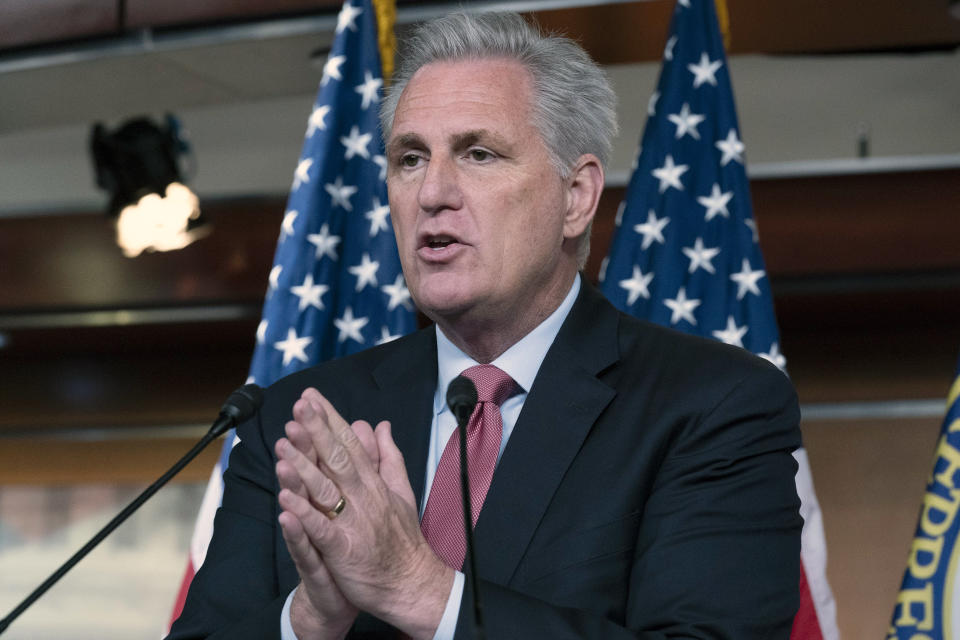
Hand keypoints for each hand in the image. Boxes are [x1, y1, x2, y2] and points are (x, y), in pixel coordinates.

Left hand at [277, 389, 453, 638]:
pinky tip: (286, 500)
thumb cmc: (402, 541)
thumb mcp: (400, 491)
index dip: (330, 420)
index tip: (312, 398)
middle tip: (298, 407)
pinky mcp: (344, 550)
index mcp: (374, 483)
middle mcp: (364, 497)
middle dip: (317, 431)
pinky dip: (304, 515)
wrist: (412, 584)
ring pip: (326, 489)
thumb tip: (380, 425)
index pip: (351, 444)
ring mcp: (354, 523)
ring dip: (304, 466)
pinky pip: (322, 530)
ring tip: (283, 444)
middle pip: (338, 458)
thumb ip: (388, 457)